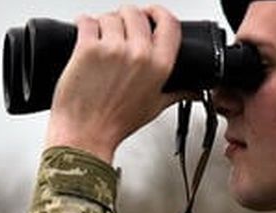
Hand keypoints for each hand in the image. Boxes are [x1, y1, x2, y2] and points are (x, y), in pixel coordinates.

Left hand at [44, 5, 185, 162]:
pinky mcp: (87, 48)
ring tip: (99, 42)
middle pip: (136, 14)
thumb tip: (192, 90)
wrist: (85, 135)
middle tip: (118, 32)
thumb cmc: (115, 124)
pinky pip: (86, 21)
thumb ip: (177, 93)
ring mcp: (113, 49)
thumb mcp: (154, 108)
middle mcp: (139, 54)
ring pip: (110, 16)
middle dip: (126, 19)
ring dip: (103, 25)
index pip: (169, 23)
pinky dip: (83, 25)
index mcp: (159, 65)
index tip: (150, 13)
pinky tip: (84, 37)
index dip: (158, 13)